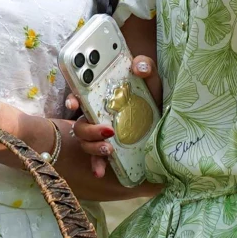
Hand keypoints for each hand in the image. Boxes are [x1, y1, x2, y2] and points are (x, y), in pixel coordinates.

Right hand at [63, 54, 154, 176]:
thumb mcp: (150, 77)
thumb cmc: (151, 92)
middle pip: (81, 123)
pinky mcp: (109, 148)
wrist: (163, 115)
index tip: (74, 103)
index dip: (73, 98)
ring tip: (109, 151)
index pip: (79, 95)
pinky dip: (96, 164)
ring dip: (93, 148)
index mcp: (101, 95)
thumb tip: (139, 66)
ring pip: (85, 141)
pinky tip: (101, 171)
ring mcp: (101, 133)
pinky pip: (96, 158)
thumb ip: (146, 66)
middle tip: (108, 131)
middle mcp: (96, 114)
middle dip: (89, 129)